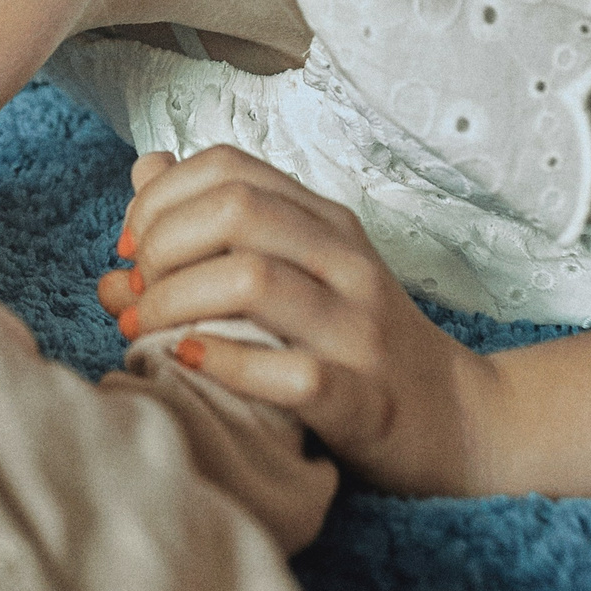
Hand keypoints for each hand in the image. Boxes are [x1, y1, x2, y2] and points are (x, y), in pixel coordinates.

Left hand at [96, 147, 486, 494]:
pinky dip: (226, 363)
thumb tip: (145, 172)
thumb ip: (226, 223)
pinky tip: (188, 361)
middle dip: (162, 245)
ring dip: (174, 302)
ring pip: (254, 280)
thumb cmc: (357, 344)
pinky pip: (292, 374)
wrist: (460, 420)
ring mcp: (359, 330)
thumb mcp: (300, 268)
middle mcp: (344, 263)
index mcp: (324, 224)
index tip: (131, 248)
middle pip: (235, 210)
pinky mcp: (365, 400)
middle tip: (132, 292)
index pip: (228, 169)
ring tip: (141, 331)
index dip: (160, 198)